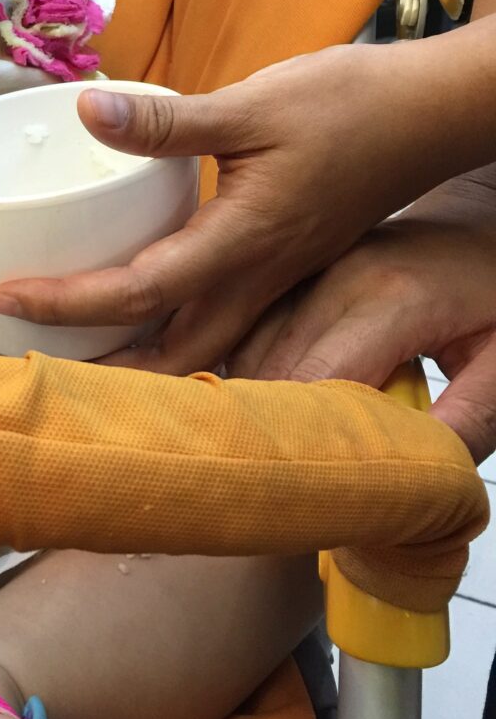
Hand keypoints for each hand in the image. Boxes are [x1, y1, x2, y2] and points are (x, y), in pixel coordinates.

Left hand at [0, 36, 495, 372]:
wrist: (429, 117)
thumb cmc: (350, 108)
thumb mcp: (252, 105)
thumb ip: (165, 121)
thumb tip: (85, 110)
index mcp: (242, 244)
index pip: (137, 291)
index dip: (66, 301)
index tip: (5, 298)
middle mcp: (257, 278)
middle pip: (171, 357)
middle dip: (104, 376)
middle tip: (38, 372)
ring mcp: (276, 279)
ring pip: (201, 350)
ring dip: (143, 366)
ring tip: (82, 367)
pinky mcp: (285, 266)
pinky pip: (224, 325)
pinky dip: (178, 337)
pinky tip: (151, 322)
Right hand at [229, 168, 495, 462]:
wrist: (483, 228)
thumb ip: (466, 423)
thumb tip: (417, 485)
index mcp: (392, 296)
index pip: (314, 380)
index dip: (299, 440)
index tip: (298, 489)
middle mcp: (338, 273)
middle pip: (269, 367)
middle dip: (271, 429)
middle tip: (285, 481)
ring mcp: (311, 267)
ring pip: (247, 348)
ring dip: (257, 401)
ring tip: (280, 448)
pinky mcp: (296, 272)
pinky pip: (251, 330)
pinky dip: (254, 371)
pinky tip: (275, 405)